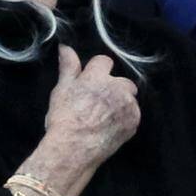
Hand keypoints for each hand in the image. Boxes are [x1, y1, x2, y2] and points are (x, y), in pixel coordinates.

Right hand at [38, 48, 140, 176]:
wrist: (73, 149)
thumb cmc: (64, 119)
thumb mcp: (61, 90)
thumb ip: (68, 67)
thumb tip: (65, 47)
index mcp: (97, 77)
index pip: (104, 61)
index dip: (97, 72)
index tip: (90, 84)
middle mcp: (117, 87)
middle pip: (122, 81)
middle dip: (113, 88)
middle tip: (98, 103)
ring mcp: (127, 105)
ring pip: (129, 97)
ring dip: (121, 102)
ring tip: (105, 117)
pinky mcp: (134, 122)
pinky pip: (133, 114)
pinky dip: (125, 118)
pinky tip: (111, 126)